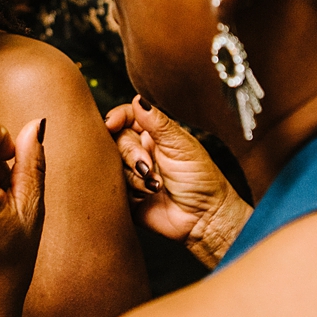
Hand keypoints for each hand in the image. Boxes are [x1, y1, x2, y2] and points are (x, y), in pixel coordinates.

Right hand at [104, 96, 250, 267]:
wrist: (205, 217)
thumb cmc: (201, 179)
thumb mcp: (181, 145)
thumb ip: (157, 123)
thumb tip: (138, 99)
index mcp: (154, 135)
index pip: (127, 117)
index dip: (116, 118)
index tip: (111, 124)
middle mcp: (141, 151)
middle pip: (116, 141)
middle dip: (131, 154)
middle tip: (147, 166)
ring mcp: (132, 173)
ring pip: (113, 165)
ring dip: (134, 176)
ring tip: (156, 186)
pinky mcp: (127, 196)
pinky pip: (113, 187)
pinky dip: (130, 190)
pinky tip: (148, 196)